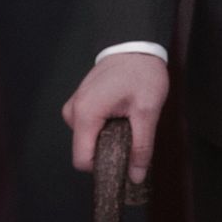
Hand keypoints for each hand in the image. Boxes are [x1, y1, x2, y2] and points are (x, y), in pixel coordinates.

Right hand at [62, 52, 168, 182]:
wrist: (135, 43)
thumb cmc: (141, 73)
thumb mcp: (147, 111)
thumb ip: (142, 146)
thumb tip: (136, 177)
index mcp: (85, 114)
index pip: (82, 160)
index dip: (104, 167)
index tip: (125, 161)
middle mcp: (73, 111)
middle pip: (85, 151)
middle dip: (107, 152)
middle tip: (131, 136)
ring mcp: (75, 106)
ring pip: (87, 140)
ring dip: (107, 139)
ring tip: (128, 120)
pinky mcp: (80, 102)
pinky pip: (88, 127)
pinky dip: (104, 128)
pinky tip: (121, 114)